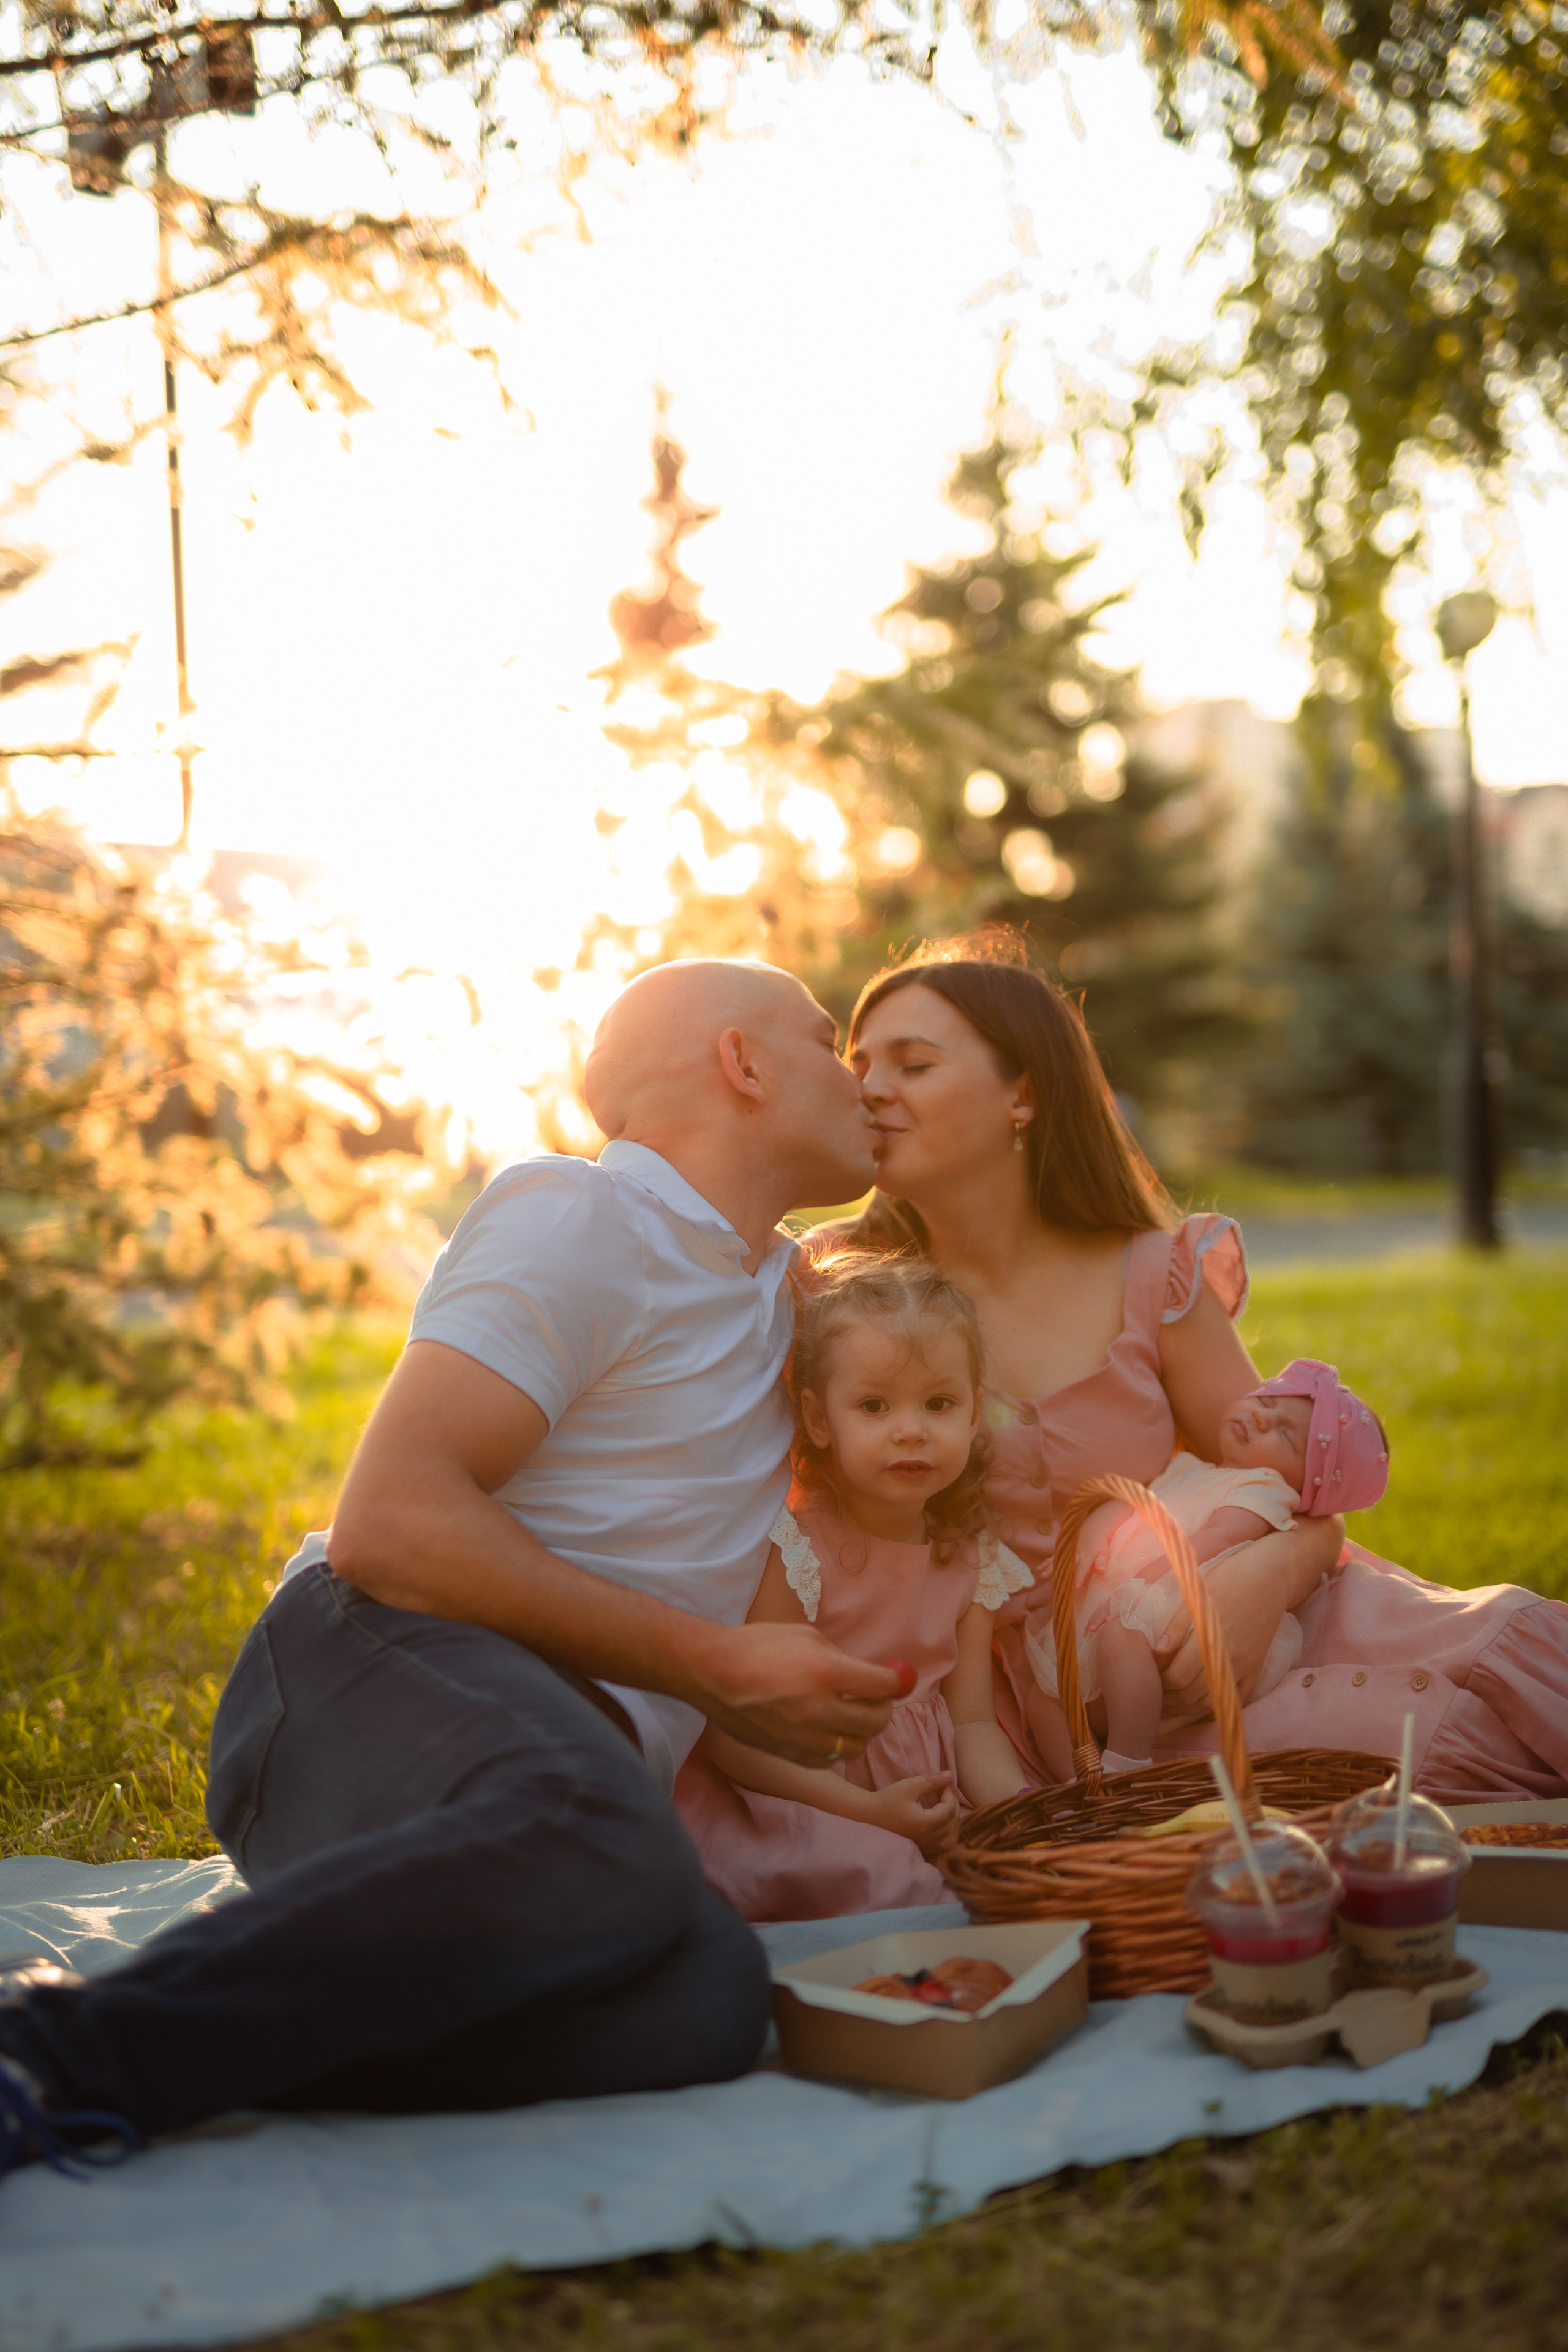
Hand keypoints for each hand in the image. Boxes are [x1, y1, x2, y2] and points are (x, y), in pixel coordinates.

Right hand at [693, 1620, 901, 1766]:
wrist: (712, 1672)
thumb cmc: (757, 1645)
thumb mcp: (805, 1636)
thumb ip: (842, 1658)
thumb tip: (869, 1675)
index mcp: (827, 1671)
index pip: (883, 1686)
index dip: (894, 1682)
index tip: (892, 1679)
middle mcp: (820, 1708)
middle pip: (876, 1721)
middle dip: (882, 1708)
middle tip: (874, 1698)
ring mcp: (804, 1736)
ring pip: (855, 1747)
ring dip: (860, 1731)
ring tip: (849, 1715)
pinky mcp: (788, 1753)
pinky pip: (828, 1759)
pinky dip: (834, 1747)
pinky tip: (825, 1729)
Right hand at [867, 1773, 959, 1858]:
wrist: (869, 1815)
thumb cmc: (887, 1799)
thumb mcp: (909, 1786)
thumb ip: (931, 1781)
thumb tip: (950, 1775)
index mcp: (925, 1824)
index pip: (949, 1809)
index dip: (949, 1793)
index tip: (941, 1783)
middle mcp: (928, 1838)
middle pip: (954, 1822)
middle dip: (952, 1804)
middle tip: (942, 1791)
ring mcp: (925, 1845)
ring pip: (951, 1834)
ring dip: (951, 1817)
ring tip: (941, 1803)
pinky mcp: (922, 1847)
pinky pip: (944, 1842)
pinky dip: (947, 1830)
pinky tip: (939, 1819)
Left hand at [1155, 1554, 1290, 1724]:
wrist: (1271, 1575)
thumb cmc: (1229, 1578)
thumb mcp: (1197, 1594)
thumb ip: (1176, 1624)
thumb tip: (1158, 1650)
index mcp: (1210, 1638)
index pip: (1177, 1676)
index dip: (1158, 1682)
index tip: (1146, 1676)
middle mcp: (1229, 1658)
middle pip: (1191, 1694)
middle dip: (1167, 1698)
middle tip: (1151, 1693)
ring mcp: (1245, 1666)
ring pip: (1211, 1701)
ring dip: (1186, 1708)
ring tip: (1167, 1703)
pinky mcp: (1256, 1667)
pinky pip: (1236, 1699)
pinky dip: (1216, 1707)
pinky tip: (1198, 1707)